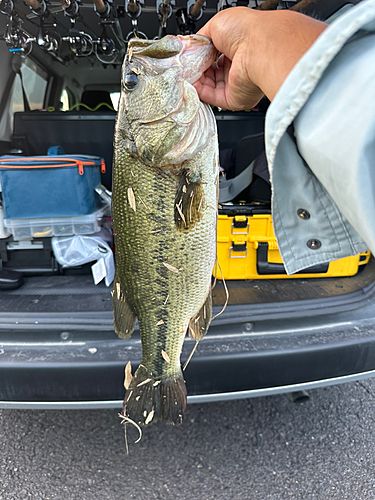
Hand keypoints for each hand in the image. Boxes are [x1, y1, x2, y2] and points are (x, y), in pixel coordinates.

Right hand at [194, 7, 325, 110]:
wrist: (258, 47)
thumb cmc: (246, 30)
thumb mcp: (217, 24)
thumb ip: (200, 38)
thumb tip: (188, 45)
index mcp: (237, 47)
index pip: (213, 55)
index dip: (199, 55)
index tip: (187, 54)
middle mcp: (237, 66)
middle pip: (209, 71)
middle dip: (195, 67)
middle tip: (183, 63)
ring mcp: (235, 83)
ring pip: (208, 85)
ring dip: (194, 79)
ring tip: (184, 71)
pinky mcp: (232, 99)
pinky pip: (210, 97)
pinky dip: (198, 91)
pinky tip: (189, 82)